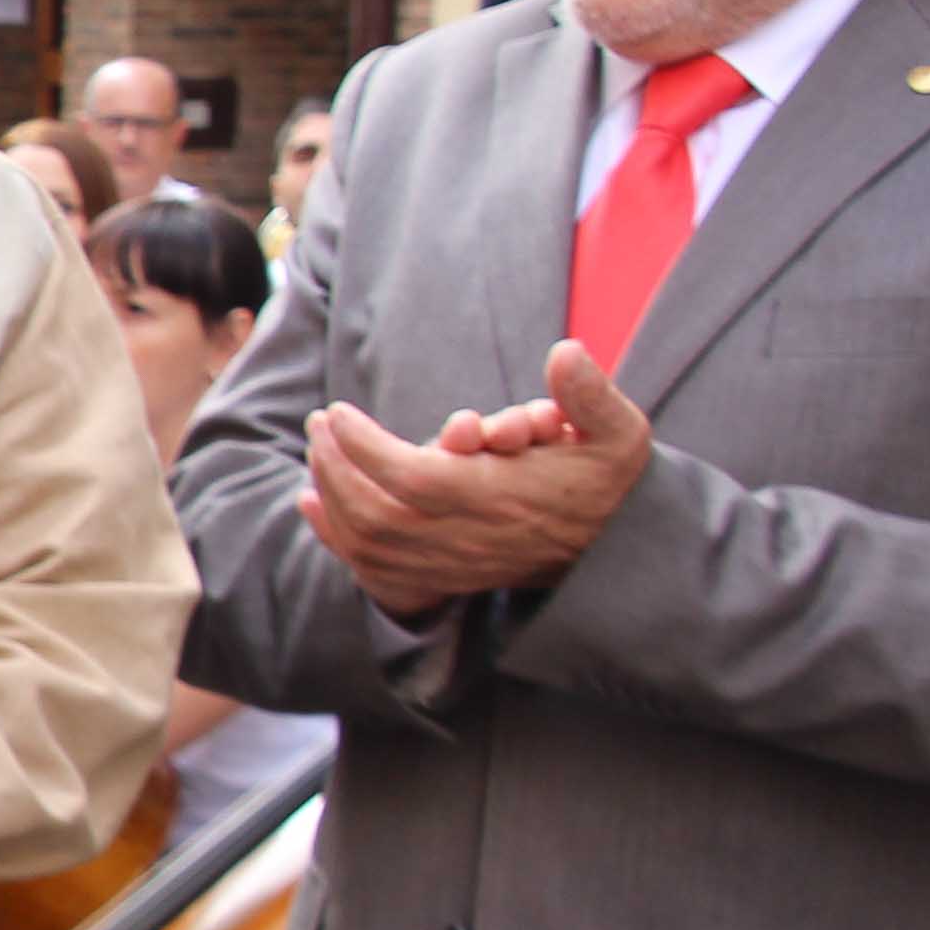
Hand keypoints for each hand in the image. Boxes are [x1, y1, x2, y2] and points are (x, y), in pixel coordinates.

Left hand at [296, 341, 653, 614]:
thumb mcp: (618, 430)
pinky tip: (311, 503)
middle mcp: (468, 535)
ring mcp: (452, 562)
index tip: (338, 412)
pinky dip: (336, 537)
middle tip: (318, 423)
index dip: (365, 447)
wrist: (614, 547)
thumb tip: (566, 353)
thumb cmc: (608, 478)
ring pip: (368, 542)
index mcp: (500, 495)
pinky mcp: (444, 576)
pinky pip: (374, 568)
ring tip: (316, 449)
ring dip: (330, 494)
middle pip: (376, 511)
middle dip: (335, 464)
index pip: (412, 477)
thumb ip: (590, 394)